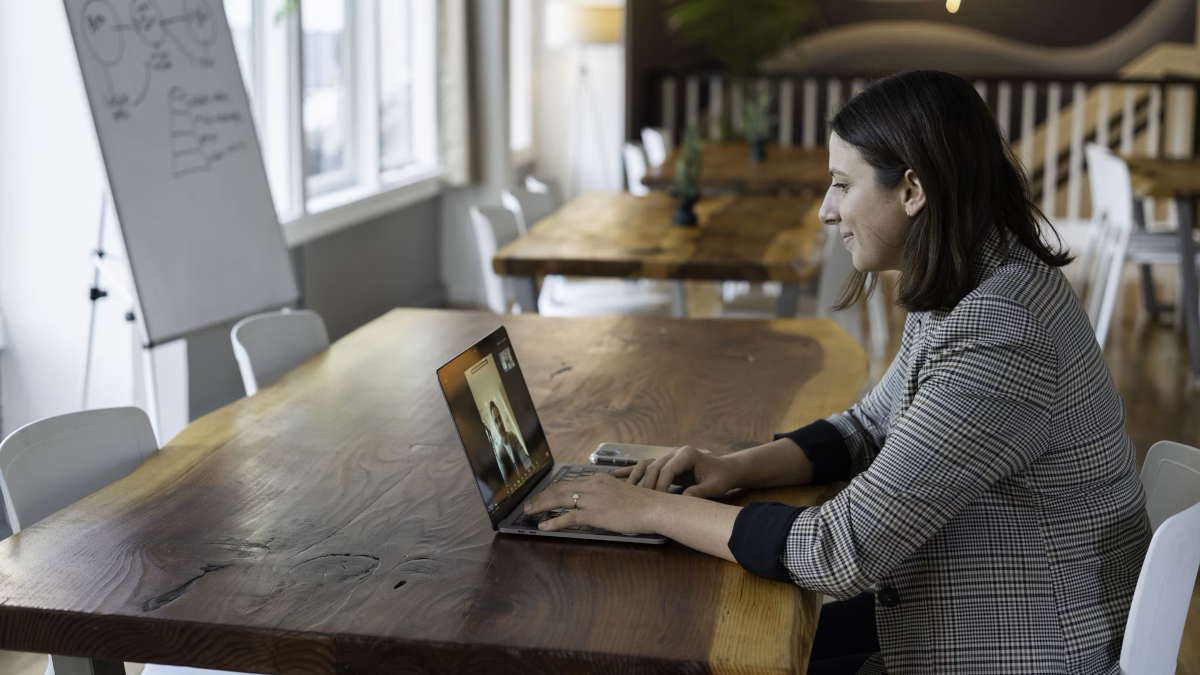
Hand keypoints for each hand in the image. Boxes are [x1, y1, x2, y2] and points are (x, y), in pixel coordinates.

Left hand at [524, 473, 667, 533]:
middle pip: (559, 488)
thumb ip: (605, 494)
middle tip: (528, 503)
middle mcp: (592, 485)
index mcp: (598, 479)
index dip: (553, 490)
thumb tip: (596, 503)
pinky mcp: (595, 513)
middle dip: (541, 496)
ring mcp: (593, 499)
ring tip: (529, 512)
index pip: (569, 483)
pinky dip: (553, 521)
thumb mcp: (620, 493)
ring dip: (541, 505)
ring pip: (559, 500)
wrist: (653, 508)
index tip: (543, 495)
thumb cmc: (642, 503)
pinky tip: (544, 525)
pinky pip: (568, 517)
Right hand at [613, 445, 739, 497]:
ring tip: (623, 489)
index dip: (660, 485)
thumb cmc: (720, 478)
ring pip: (646, 465)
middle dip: (647, 485)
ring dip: (634, 477)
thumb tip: (683, 501)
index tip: (657, 501)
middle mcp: (675, 452)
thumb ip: (699, 492)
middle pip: (653, 467)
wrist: (724, 469)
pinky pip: (645, 466)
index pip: (667, 469)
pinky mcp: (665, 462)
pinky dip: (632, 471)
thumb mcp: (713, 487)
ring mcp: (668, 456)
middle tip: (641, 502)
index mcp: (687, 454)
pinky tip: (616, 475)